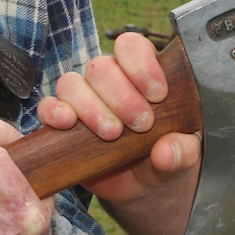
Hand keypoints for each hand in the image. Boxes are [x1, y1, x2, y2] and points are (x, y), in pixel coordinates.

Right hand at [37, 34, 200, 234]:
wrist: (144, 188)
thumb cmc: (165, 157)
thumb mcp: (185, 157)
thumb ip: (184, 151)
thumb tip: (166, 152)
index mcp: (140, 74)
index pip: (132, 46)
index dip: (141, 64)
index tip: (157, 94)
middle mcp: (108, 81)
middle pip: (101, 67)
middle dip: (122, 96)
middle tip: (141, 124)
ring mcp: (82, 100)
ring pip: (72, 83)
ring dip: (91, 107)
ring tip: (112, 133)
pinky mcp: (61, 124)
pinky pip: (48, 107)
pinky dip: (54, 112)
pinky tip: (67, 124)